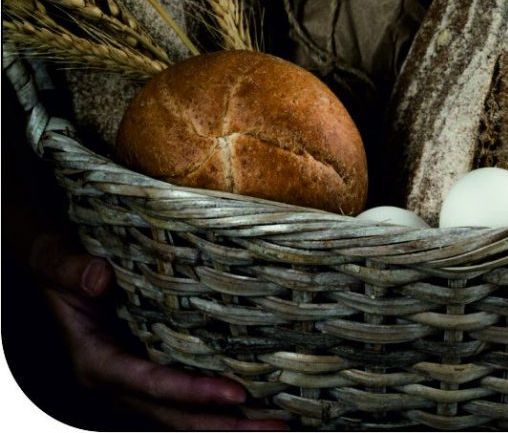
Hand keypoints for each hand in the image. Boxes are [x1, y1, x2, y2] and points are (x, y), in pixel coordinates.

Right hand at [30, 233, 289, 430]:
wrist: (55, 271)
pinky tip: (254, 401)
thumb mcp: (56, 262)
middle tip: (279, 428)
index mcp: (96, 362)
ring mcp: (136, 379)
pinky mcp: (150, 367)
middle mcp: (119, 380)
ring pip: (184, 413)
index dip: (194, 393)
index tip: (239, 395)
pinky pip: (186, 394)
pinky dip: (216, 403)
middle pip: (176, 415)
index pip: (152, 385)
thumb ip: (72, 271)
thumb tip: (99, 278)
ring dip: (228, 422)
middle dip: (226, 426)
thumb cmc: (58, 267)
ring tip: (280, 424)